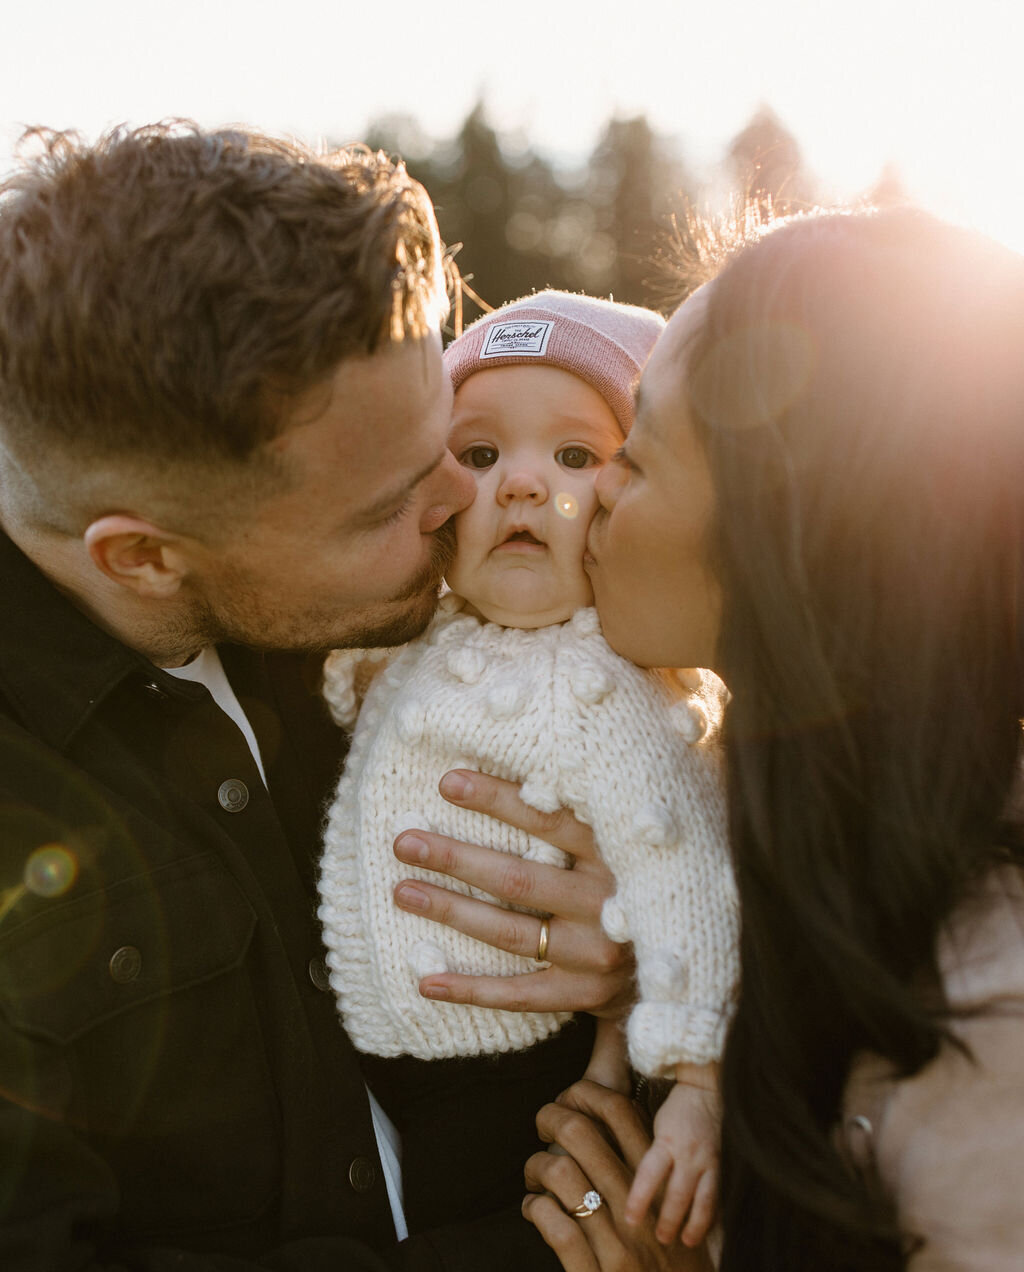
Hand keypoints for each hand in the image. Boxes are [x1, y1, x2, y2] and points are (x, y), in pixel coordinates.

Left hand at [392, 770, 633, 1016]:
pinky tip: (427, 980)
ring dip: (451, 911)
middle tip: (405, 842)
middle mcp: (607, 904)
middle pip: (517, 879)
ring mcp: (595, 954)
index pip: (549, 820)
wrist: (686, 959)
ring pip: (510, 932)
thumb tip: (531, 758)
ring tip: (404, 891)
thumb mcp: (627, 838)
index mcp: (617, 855)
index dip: (497, 800)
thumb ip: (586, 809)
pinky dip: (471, 989)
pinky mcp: (583, 994)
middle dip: (455, 858)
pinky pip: (519, 995)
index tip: (447, 782)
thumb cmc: (641, 881)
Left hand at [523, 1080, 713, 1271]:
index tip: (569, 1096)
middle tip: (542, 1121)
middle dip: (551, 1116)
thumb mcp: (675, 1218)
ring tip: (533, 1174)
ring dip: (536, 1166)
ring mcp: (617, 1244)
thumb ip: (650, 1178)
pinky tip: (532, 1210)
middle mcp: (640, 1209)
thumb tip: (612, 1129)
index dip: (588, 1092)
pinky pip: (553, 1225)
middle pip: (583, 1133)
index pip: (623, 1114)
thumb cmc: (675, 1270)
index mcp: (661, 1188)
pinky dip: (534, 1209)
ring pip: (562, 1174)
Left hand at [625, 1080, 718, 1246]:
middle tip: (661, 1239)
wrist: (708, 1090)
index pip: (650, 1174)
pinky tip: (709, 1229)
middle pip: (678, 1194)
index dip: (640, 1198)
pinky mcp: (726, 1166)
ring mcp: (711, 1161)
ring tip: (687, 1241)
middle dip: (669, 1220)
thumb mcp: (656, 1127)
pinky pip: (721, 1195)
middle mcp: (689, 1154)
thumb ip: (650, 1155)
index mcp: (666, 1142)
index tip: (630, 1219)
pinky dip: (714, 1214)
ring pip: (704, 1200)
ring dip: (695, 1224)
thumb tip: (630, 1181)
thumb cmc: (676, 1110)